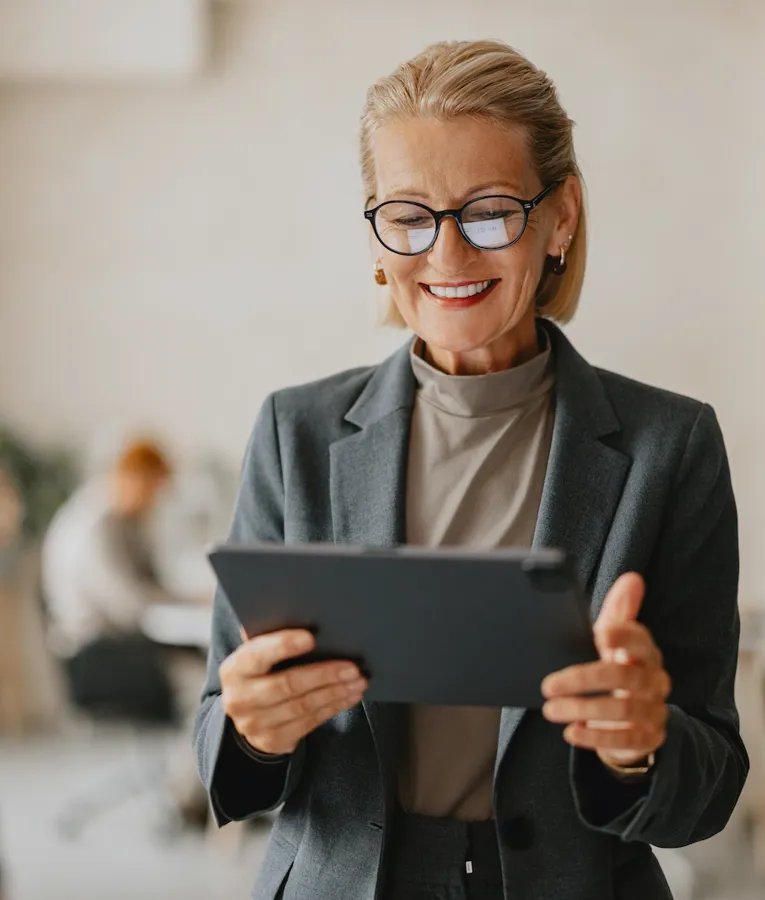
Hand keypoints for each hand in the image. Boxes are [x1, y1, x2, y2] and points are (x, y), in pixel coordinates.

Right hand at [219, 628, 367, 755]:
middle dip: (324, 674)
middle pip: (287, 684)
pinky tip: (350, 695)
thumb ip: (272, 639)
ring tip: (358, 680)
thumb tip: (306, 619)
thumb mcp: (259, 654)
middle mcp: (240, 699)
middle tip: (352, 666)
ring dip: (336, 692)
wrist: (249, 712)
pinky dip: (334, 707)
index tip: (311, 637)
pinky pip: (310, 722)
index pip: (258, 655)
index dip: (284, 645)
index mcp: (234, 669)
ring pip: (303, 706)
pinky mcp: (273, 740)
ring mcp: (255, 724)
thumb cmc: (262, 671)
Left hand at [541, 572, 670, 768]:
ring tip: (551, 710)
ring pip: (623, 711)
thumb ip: (619, 610)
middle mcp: (654, 680)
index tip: (600, 633)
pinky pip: (627, 740)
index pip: (640, 640)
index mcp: (644, 651)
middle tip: (548, 685)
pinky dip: (597, 737)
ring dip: (583, 709)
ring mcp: (654, 710)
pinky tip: (572, 732)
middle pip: (623, 677)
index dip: (623, 635)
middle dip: (583, 680)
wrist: (633, 713)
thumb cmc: (616, 664)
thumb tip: (633, 577)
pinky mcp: (649, 736)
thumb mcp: (612, 637)